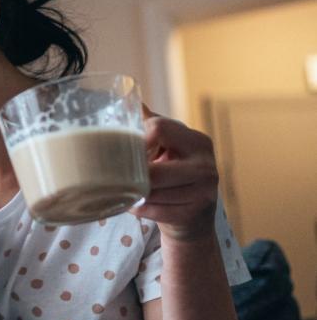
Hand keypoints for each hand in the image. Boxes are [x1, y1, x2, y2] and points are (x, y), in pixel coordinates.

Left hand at [129, 104, 218, 243]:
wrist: (194, 218)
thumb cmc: (174, 177)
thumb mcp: (169, 148)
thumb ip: (153, 127)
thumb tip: (133, 101)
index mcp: (197, 141)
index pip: (160, 128)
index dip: (136, 140)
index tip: (122, 151)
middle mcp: (205, 163)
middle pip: (154, 169)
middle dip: (131, 175)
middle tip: (113, 177)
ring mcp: (204, 190)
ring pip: (152, 191)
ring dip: (131, 194)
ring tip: (122, 192)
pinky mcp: (195, 213)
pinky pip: (155, 211)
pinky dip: (139, 209)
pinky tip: (134, 206)